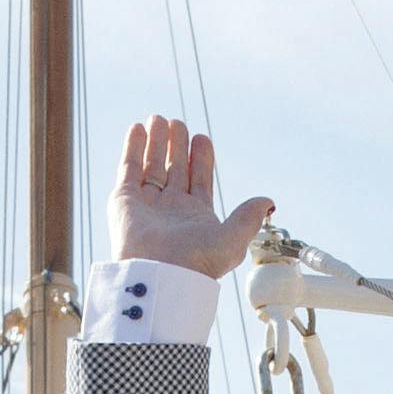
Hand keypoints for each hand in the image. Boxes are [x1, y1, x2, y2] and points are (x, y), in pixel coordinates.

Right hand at [112, 112, 273, 285]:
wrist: (160, 274)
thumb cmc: (197, 262)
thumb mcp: (233, 239)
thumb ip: (248, 217)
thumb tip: (269, 202)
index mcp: (195, 216)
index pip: (198, 178)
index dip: (200, 158)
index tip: (201, 138)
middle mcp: (170, 209)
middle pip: (174, 169)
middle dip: (176, 145)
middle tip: (177, 123)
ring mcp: (146, 204)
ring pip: (152, 166)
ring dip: (155, 142)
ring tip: (158, 119)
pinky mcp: (123, 200)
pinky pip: (128, 168)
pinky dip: (133, 148)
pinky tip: (138, 129)